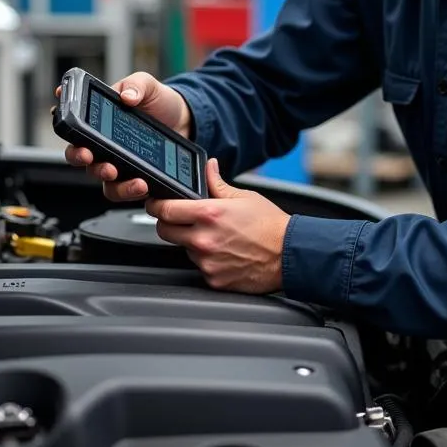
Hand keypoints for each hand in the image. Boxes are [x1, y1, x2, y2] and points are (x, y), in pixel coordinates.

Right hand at [58, 71, 191, 200]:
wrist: (185, 120)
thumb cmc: (160, 101)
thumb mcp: (148, 86)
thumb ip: (136, 85)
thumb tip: (127, 96)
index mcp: (100, 118)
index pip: (73, 121)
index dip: (61, 121)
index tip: (59, 118)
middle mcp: (102, 143)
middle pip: (78, 155)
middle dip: (79, 156)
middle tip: (89, 154)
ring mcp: (116, 162)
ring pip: (98, 176)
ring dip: (103, 176)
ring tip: (117, 172)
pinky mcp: (132, 177)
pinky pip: (123, 189)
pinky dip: (128, 190)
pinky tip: (141, 183)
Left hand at [145, 159, 288, 293]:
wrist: (290, 254)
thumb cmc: (271, 225)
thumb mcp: (244, 197)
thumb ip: (217, 183)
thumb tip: (208, 167)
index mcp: (209, 213)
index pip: (164, 210)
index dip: (156, 205)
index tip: (155, 203)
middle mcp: (204, 239)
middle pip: (165, 231)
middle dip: (168, 223)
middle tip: (180, 220)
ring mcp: (207, 262)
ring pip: (184, 249)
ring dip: (191, 242)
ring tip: (217, 237)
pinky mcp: (214, 279)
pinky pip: (200, 267)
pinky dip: (207, 261)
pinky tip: (225, 253)